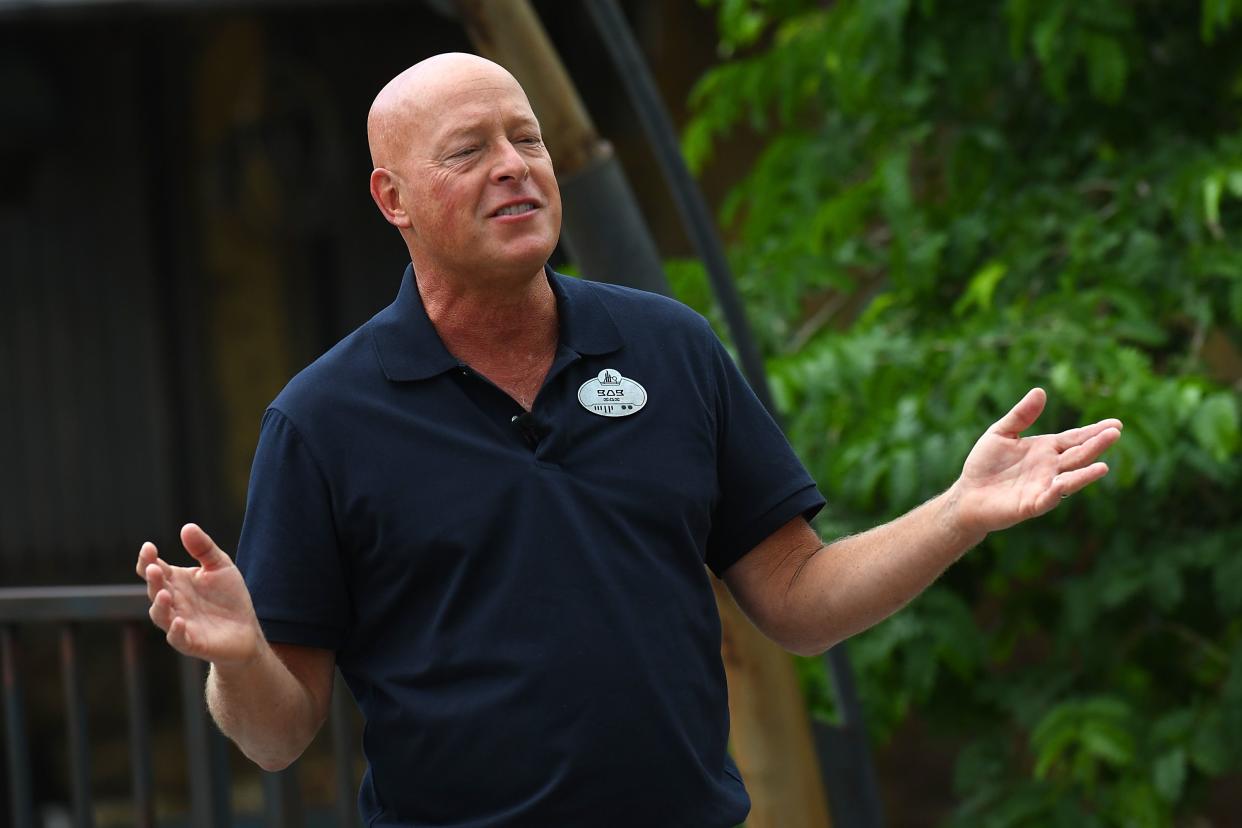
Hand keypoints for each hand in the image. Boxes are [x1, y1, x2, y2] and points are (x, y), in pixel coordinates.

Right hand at [136, 524, 263, 665]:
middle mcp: (172, 601)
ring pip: (160, 615)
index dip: (147, 559)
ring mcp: (179, 622)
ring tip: (163, 594)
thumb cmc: (229, 596)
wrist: (246, 628)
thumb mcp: (220, 566)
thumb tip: (187, 526)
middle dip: (153, 579)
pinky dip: (176, 631)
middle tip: (154, 568)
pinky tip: (179, 621)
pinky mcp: (190, 642)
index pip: (154, 568)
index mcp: (175, 581)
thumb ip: (204, 548)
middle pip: (154, 589)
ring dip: (159, 605)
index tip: (149, 547)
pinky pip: (178, 638)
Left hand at [951, 388, 1121, 535]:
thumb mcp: (1001, 433)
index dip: (1094, 431)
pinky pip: (1048, 498)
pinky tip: (1064, 483)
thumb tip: (1040, 391)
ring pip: (1070, 478)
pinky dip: (1057, 491)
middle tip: (1115, 433)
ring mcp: (1044, 486)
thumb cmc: (985, 464)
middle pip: (1078, 455)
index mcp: (1046, 449)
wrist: (968, 495)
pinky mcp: (1032, 504)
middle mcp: (1050, 468)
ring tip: (1103, 466)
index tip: (1115, 424)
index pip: (1075, 438)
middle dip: (1096, 445)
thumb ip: (1021, 415)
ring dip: (1086, 473)